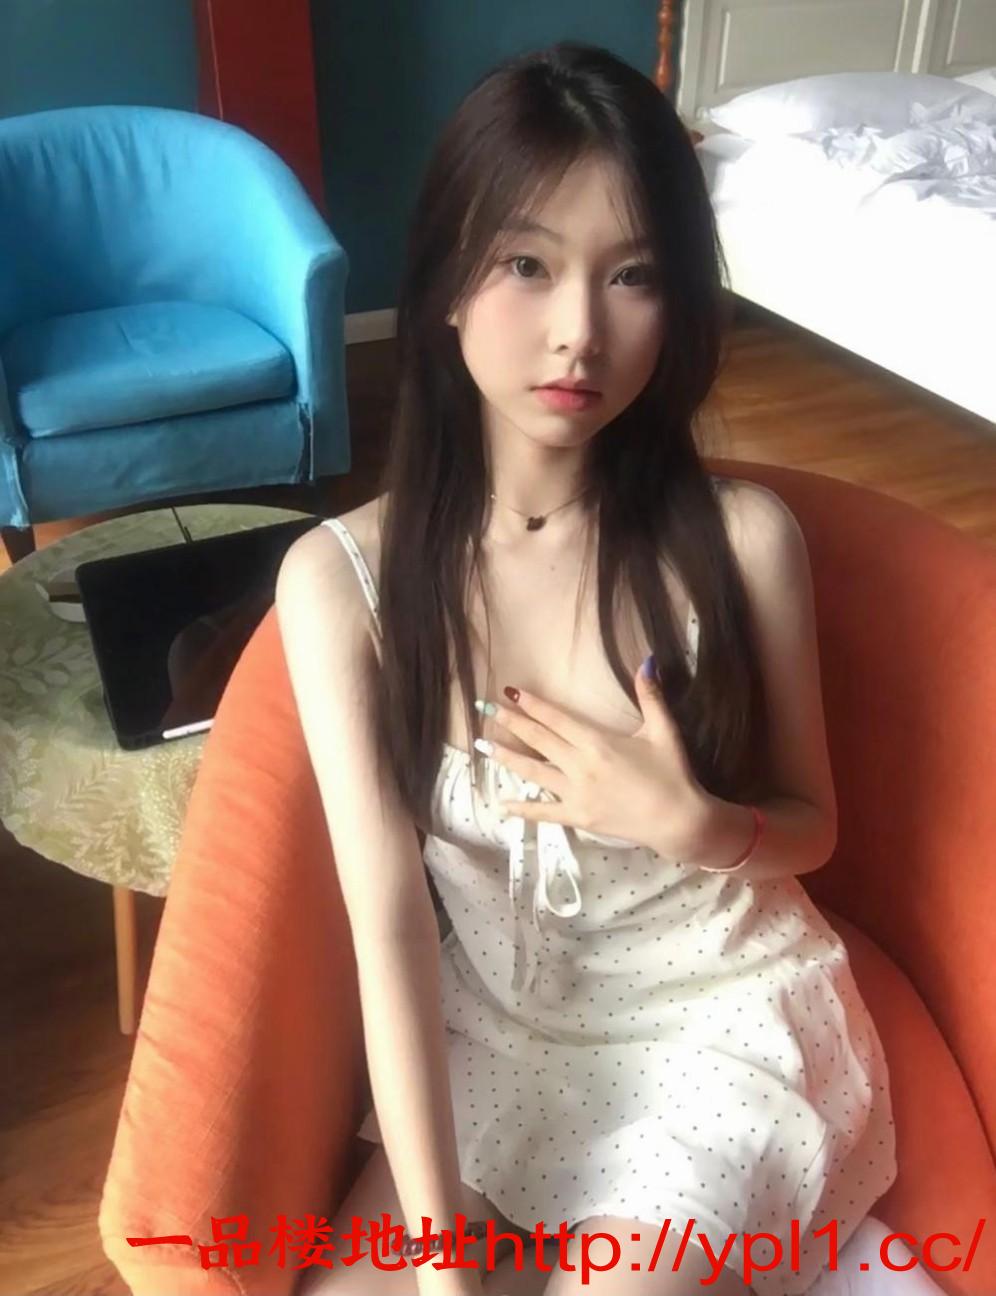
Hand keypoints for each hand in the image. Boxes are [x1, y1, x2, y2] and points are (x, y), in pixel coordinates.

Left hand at [478, 656, 707, 854]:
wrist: (678, 820)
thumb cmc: (672, 774)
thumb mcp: (664, 731)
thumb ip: (650, 696)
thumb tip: (646, 661)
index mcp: (597, 742)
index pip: (557, 719)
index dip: (533, 704)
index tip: (511, 692)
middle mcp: (580, 765)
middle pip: (538, 740)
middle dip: (512, 723)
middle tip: (487, 709)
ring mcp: (575, 793)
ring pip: (533, 772)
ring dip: (507, 757)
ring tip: (484, 746)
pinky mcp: (578, 817)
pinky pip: (543, 812)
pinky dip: (521, 808)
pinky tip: (502, 804)